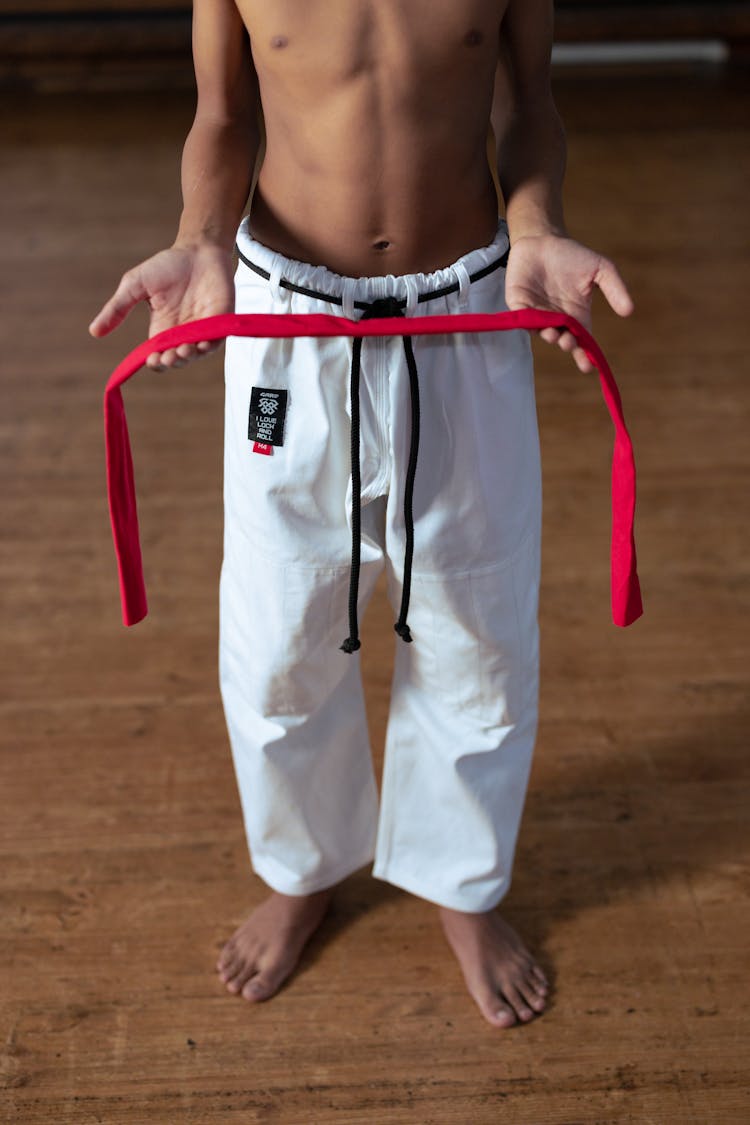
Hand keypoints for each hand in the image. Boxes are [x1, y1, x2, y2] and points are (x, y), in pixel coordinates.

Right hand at [88, 242, 234, 369]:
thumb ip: (117, 308)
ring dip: (189, 356)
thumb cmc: (167, 266)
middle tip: (168, 356)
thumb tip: (93, 332)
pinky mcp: (221, 322)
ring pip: (196, 354)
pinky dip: (209, 345)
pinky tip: (202, 344)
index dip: (155, 362)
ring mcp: (202, 329)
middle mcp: (182, 334)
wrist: (198, 249)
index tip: (150, 358)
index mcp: (162, 330)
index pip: (157, 356)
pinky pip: (216, 340)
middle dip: (172, 361)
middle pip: (177, 360)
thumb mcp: (135, 285)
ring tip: (182, 350)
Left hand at [504, 233, 633, 371]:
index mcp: (576, 316)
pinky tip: (535, 322)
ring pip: (541, 331)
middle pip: (562, 340)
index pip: (582, 341)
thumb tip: (629, 311)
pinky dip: (527, 320)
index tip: (588, 367)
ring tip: (554, 334)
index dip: (584, 355)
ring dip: (548, 334)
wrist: (544, 239)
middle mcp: (556, 319)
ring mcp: (536, 313)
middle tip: (569, 343)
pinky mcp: (518, 303)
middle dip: (566, 344)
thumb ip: (614, 288)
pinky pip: (521, 316)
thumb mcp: (601, 269)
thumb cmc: (573, 256)